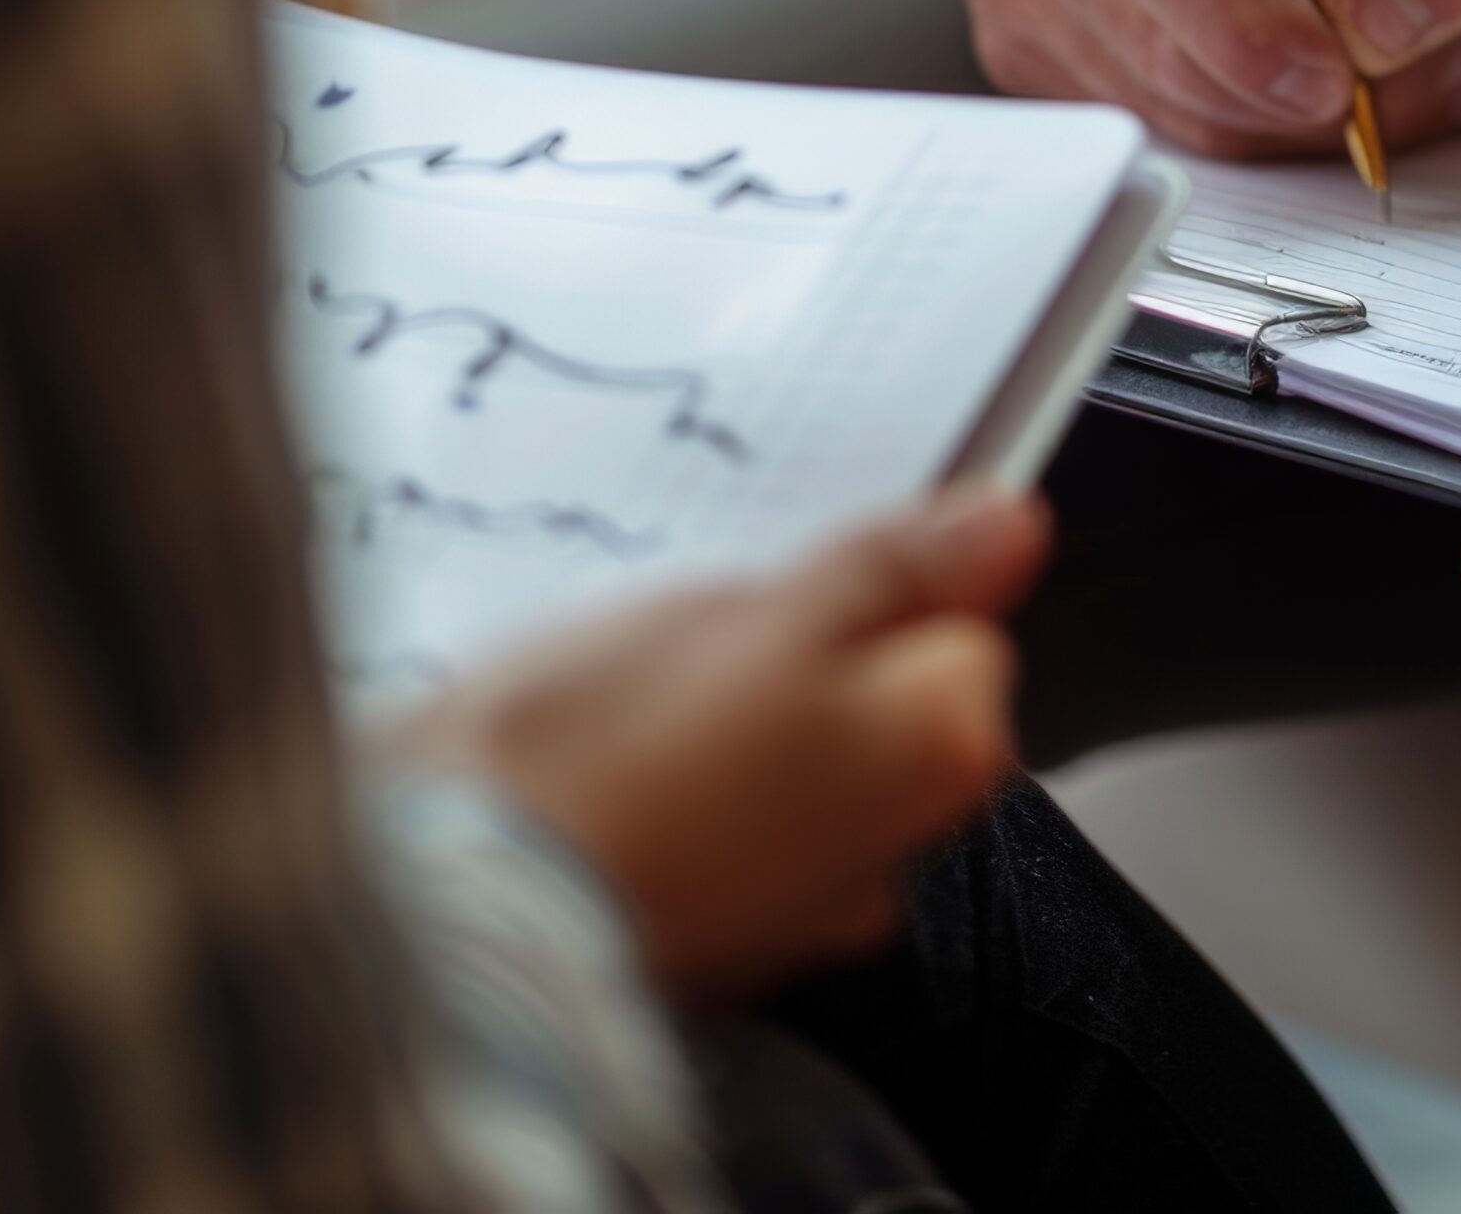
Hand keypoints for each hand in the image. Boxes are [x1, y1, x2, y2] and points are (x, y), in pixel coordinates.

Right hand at [383, 486, 1049, 995]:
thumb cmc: (601, 757)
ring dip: (746, 715)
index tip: (799, 574)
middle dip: (814, 648)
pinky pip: (734, 821)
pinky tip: (616, 764)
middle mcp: (898, 845)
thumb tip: (1011, 526)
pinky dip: (693, 785)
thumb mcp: (761, 611)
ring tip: (639, 695)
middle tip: (705, 629)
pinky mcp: (719, 934)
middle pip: (889, 692)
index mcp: (940, 749)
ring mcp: (809, 902)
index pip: (964, 621)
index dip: (877, 584)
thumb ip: (898, 570)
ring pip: (806, 753)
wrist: (448, 913)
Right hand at [960, 0, 1460, 158]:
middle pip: (1154, 29)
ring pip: (1158, 99)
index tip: (1342, 77)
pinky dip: (1251, 124)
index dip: (1249, 24)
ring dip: (1291, 113)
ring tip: (1392, 44)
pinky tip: (1306, 59)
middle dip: (1300, 81)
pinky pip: (1146, 125)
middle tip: (1436, 55)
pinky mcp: (1028, 38)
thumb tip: (1379, 19)